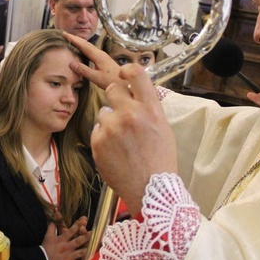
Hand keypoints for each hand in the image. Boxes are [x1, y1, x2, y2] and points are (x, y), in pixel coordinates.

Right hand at [42, 216, 89, 259]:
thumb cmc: (45, 249)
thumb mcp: (48, 237)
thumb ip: (52, 227)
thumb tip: (54, 218)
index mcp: (61, 240)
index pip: (71, 230)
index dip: (78, 224)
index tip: (84, 220)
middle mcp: (66, 247)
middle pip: (79, 240)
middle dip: (87, 236)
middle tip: (92, 232)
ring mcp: (69, 257)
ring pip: (81, 252)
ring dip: (87, 248)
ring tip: (93, 245)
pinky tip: (88, 259)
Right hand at [63, 32, 124, 89]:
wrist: (125, 83)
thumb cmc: (111, 81)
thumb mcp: (96, 78)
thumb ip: (84, 70)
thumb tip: (71, 63)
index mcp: (98, 56)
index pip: (83, 45)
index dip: (73, 39)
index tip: (65, 34)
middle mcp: (100, 53)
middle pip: (86, 43)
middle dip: (75, 38)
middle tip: (65, 34)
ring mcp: (103, 56)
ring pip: (89, 46)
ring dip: (80, 42)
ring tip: (71, 40)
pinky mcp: (104, 59)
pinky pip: (92, 50)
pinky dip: (84, 47)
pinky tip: (82, 50)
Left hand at [91, 65, 177, 215]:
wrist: (151, 190)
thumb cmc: (159, 159)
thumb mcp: (162, 127)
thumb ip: (147, 106)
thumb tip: (134, 91)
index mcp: (151, 109)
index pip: (136, 73)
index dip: (127, 70)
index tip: (124, 75)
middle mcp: (131, 114)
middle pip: (112, 89)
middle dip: (115, 99)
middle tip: (123, 115)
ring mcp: (112, 128)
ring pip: (103, 112)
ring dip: (109, 122)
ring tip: (122, 142)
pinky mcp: (98, 141)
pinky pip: (97, 130)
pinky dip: (103, 139)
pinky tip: (116, 152)